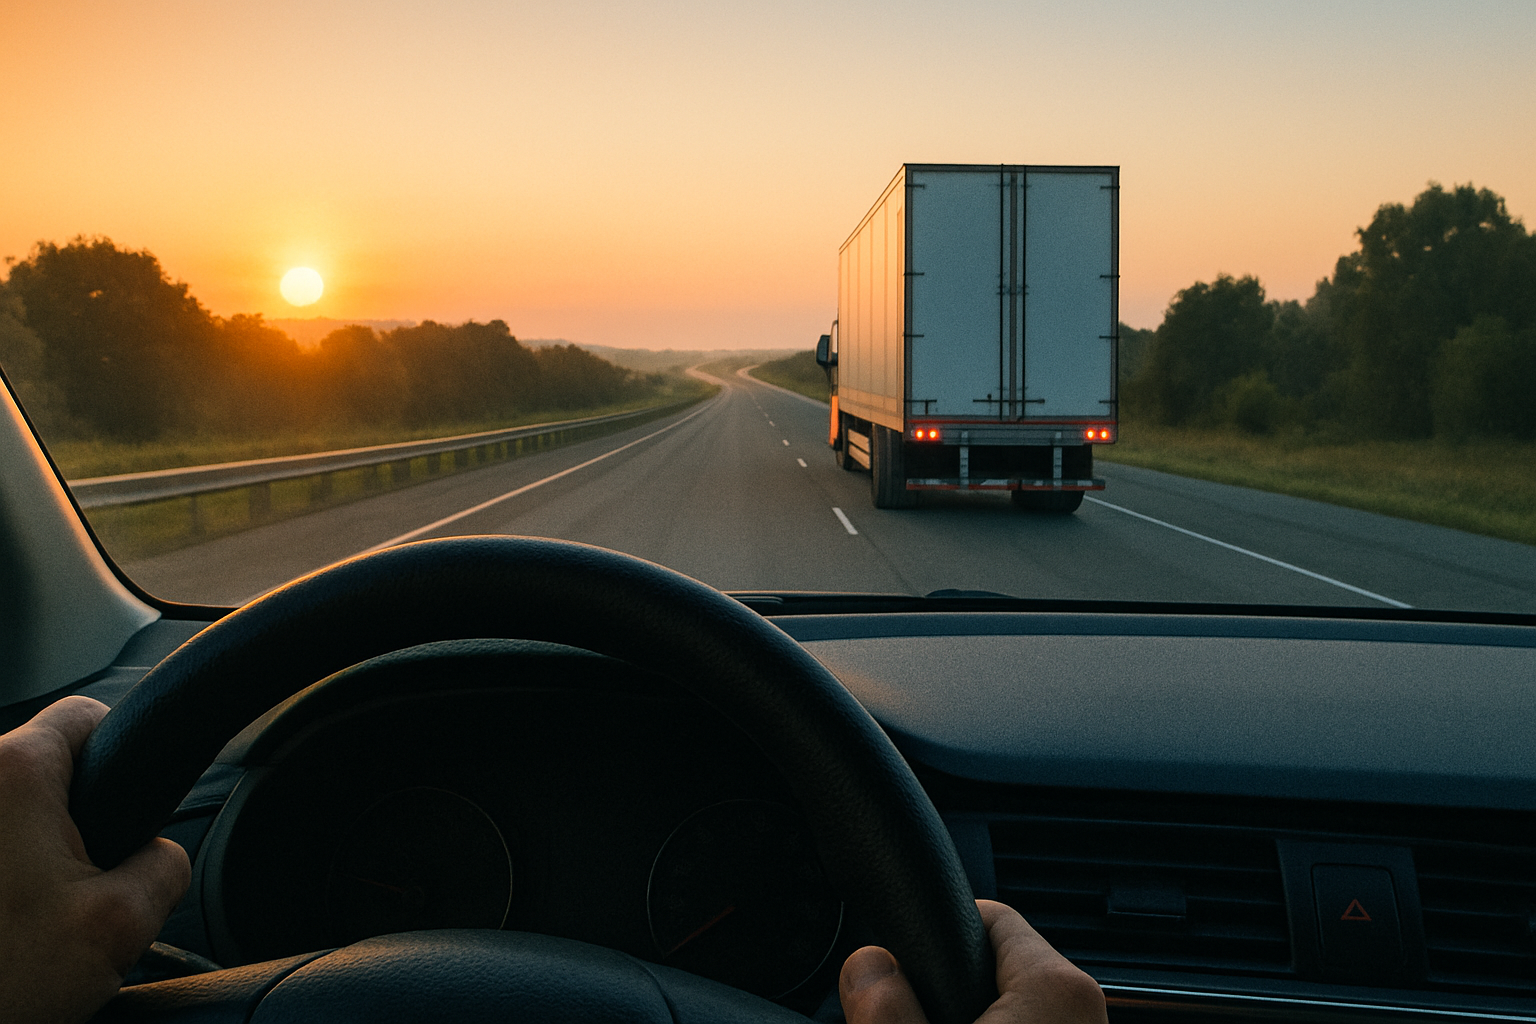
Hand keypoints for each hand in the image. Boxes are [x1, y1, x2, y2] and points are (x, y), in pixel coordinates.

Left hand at [0, 696, 190, 1023]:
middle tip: (75, 891)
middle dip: (70, 824)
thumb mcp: (120, 927)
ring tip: (25, 921)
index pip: (88, 715)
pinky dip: (0, 879)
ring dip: (24, 856)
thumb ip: (166, 867)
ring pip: (8, 816)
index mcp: (12, 773)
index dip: (124, 755)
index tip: (128, 807)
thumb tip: (159, 857)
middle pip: (43, 770)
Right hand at [840, 899, 1106, 1023]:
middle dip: (944, 990)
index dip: (932, 932)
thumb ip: (889, 1012)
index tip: (898, 957)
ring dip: (969, 1019)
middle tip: (905, 1020)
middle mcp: (1090, 1015)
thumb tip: (867, 968)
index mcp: (1057, 989)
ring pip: (1010, 1013)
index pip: (988, 915)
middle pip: (995, 969)